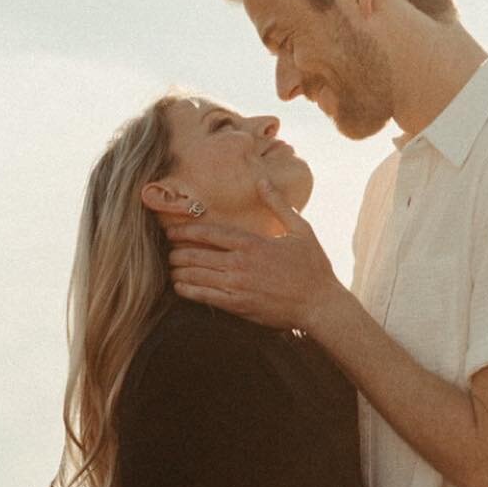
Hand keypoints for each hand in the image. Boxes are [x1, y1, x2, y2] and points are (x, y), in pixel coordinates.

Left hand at [169, 181, 348, 334]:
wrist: (320, 303)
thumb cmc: (312, 265)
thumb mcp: (300, 228)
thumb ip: (277, 204)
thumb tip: (262, 180)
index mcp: (253, 243)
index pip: (211, 234)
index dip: (188, 231)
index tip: (172, 229)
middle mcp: (241, 264)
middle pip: (199, 255)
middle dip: (179, 252)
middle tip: (167, 250)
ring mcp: (239, 287)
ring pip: (199, 276)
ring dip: (181, 271)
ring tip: (170, 267)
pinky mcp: (240, 307)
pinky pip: (207, 298)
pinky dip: (190, 292)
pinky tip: (180, 288)